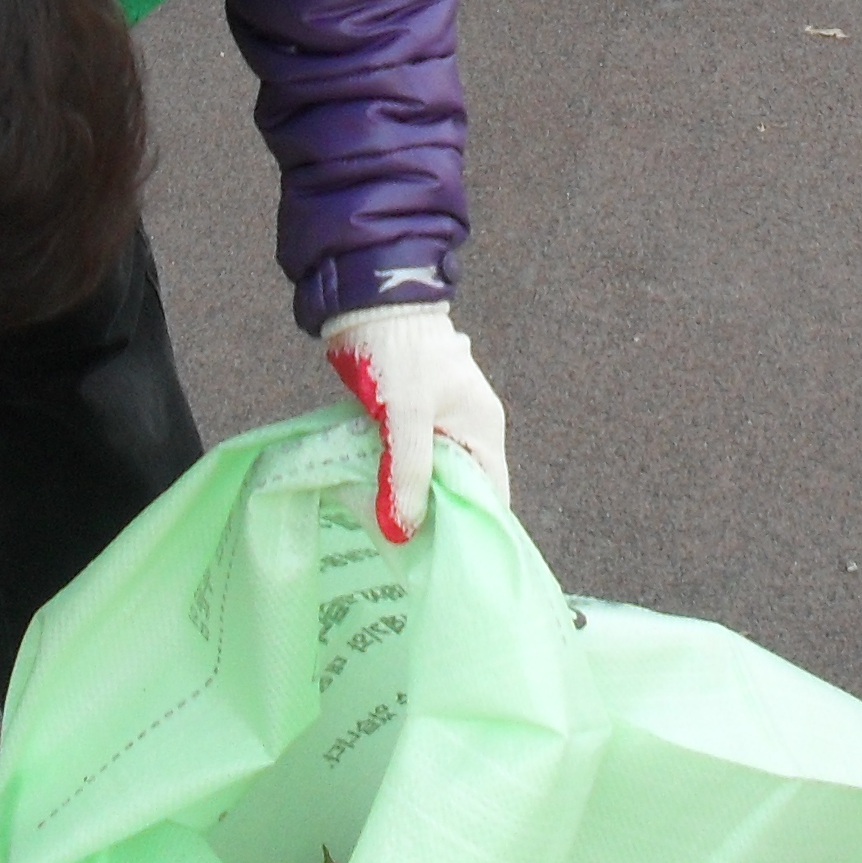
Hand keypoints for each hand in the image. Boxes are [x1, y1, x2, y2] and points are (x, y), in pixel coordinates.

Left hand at [321, 301, 508, 542]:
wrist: (370, 300)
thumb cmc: (399, 352)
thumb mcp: (406, 415)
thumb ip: (408, 473)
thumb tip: (402, 532)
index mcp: (482, 428)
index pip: (491, 495)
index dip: (473, 529)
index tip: (445, 562)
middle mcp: (466, 430)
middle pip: (459, 490)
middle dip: (434, 520)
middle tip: (405, 556)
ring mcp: (436, 424)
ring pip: (429, 478)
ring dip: (410, 500)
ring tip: (384, 536)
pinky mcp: (407, 420)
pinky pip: (406, 462)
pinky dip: (392, 481)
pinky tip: (370, 502)